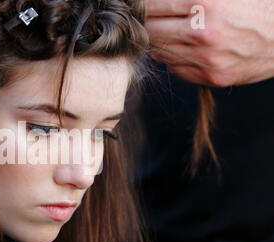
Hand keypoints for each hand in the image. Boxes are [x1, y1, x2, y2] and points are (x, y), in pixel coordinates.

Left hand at [145, 0, 273, 86]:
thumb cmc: (258, 4)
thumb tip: (158, 0)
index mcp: (206, 3)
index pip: (152, 6)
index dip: (143, 5)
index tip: (139, 5)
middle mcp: (203, 34)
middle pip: (150, 32)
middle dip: (147, 23)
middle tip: (150, 18)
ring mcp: (208, 60)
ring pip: (160, 53)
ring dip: (159, 41)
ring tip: (168, 30)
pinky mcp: (213, 78)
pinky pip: (176, 69)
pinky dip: (174, 58)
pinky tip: (184, 47)